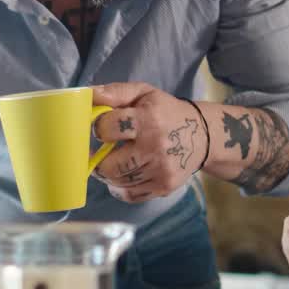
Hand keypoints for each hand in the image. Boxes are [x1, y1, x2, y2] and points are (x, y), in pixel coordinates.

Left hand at [91, 82, 209, 202]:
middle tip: (99, 152)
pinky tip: (123, 175)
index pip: (107, 128)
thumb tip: (86, 96)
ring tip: (113, 161)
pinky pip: (129, 195)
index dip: (98, 128)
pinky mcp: (164, 187)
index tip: (102, 128)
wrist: (202, 135)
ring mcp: (161, 171)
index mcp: (148, 120)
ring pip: (116, 182)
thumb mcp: (143, 93)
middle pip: (109, 166)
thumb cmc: (164, 111)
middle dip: (98, 160)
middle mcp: (155, 147)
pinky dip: (119, 188)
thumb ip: (114, 92)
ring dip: (109, 173)